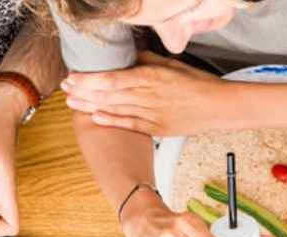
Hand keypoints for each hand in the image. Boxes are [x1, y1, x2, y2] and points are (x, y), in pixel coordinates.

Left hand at [62, 52, 225, 135]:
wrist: (221, 107)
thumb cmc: (199, 84)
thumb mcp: (172, 65)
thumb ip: (146, 61)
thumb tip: (127, 56)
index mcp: (153, 77)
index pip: (113, 78)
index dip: (90, 79)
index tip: (72, 77)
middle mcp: (150, 96)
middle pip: (109, 95)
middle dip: (84, 92)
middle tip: (65, 89)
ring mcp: (154, 114)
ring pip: (116, 109)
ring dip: (91, 106)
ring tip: (72, 103)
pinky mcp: (158, 129)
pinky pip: (131, 125)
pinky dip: (112, 121)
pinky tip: (96, 117)